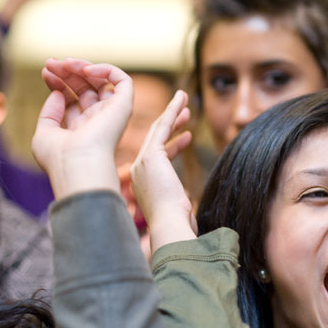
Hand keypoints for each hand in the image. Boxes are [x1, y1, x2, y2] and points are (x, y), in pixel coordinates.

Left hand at [32, 58, 132, 198]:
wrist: (77, 164)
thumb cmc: (58, 157)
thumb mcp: (45, 133)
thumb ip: (50, 113)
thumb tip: (59, 93)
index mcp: (81, 128)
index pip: (72, 98)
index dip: (59, 82)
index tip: (45, 73)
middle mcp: (97, 120)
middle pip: (85, 88)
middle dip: (66, 72)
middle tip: (50, 63)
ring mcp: (111, 113)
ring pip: (102, 82)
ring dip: (82, 67)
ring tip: (64, 63)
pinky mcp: (123, 107)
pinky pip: (123, 81)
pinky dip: (107, 70)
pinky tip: (86, 71)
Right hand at [130, 90, 195, 255]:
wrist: (169, 227)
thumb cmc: (177, 226)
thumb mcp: (178, 210)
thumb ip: (179, 204)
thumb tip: (190, 211)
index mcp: (142, 184)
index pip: (156, 156)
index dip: (172, 143)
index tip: (186, 136)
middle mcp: (137, 171)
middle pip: (154, 139)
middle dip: (170, 121)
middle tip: (185, 109)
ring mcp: (142, 162)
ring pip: (157, 129)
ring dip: (172, 112)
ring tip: (185, 100)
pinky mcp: (150, 156)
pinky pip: (162, 127)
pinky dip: (172, 111)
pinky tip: (182, 102)